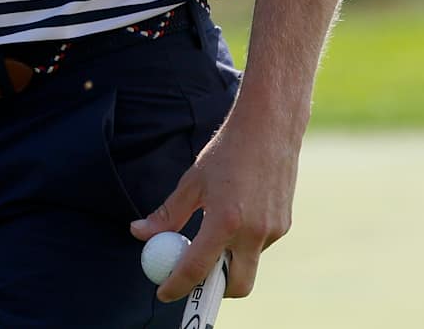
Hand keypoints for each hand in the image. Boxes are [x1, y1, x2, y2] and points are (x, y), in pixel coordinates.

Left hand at [129, 102, 300, 301]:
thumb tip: (139, 234)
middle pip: (235, 285)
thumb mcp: (192, 182)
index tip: (164, 294)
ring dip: (229, 259)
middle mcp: (253, 232)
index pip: (198, 268)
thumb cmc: (226, 152)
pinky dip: (243, 242)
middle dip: (215, 289)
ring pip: (248, 263)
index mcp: (225, 221)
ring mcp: (273, 231)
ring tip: (214, 227)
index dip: (178, 286)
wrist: (269, 128)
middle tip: (195, 278)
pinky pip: (260, 246)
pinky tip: (236, 212)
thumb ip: (168, 214)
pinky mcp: (284, 225)